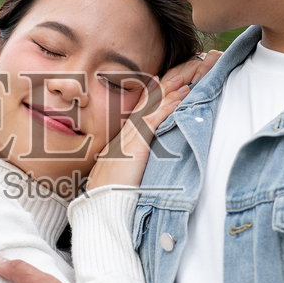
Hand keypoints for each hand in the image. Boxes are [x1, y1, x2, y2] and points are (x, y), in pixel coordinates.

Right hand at [87, 48, 220, 190]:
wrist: (100, 207)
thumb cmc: (107, 200)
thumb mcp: (115, 180)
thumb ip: (124, 171)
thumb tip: (130, 172)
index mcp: (117, 144)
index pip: (135, 116)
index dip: (147, 99)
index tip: (157, 85)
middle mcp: (122, 137)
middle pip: (143, 107)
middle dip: (160, 90)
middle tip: (175, 75)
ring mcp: (128, 140)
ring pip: (150, 110)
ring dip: (168, 94)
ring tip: (183, 81)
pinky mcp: (136, 147)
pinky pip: (154, 121)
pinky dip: (167, 107)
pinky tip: (180, 98)